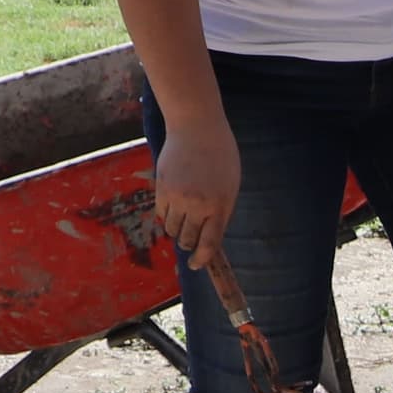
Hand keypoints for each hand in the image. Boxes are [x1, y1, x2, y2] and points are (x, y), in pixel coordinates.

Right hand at [151, 115, 243, 277]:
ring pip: (172, 229)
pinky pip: (161, 214)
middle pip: (187, 240)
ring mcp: (178, 197)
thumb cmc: (220, 155)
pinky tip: (174, 204)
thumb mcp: (230, 185)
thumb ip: (221, 211)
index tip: (197, 265)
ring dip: (178, 229)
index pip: (209, 244)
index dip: (202, 259)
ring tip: (184, 217)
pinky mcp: (161, 188)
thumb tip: (208, 238)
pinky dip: (167, 215)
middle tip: (190, 240)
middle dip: (189, 244)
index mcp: (220, 205)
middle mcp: (198, 204)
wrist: (196, 127)